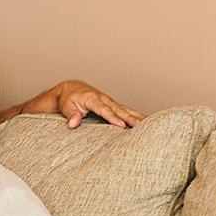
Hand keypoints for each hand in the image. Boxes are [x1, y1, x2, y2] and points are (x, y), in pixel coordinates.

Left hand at [31, 81, 145, 128]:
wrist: (72, 89)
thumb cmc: (69, 99)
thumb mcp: (67, 106)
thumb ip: (71, 115)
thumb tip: (72, 123)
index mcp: (92, 99)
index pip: (104, 110)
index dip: (113, 118)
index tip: (121, 125)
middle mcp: (103, 99)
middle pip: (118, 109)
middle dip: (129, 118)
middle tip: (139, 126)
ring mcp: (110, 101)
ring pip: (125, 109)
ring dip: (136, 115)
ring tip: (149, 123)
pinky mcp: (113, 105)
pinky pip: (126, 109)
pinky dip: (136, 114)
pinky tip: (145, 120)